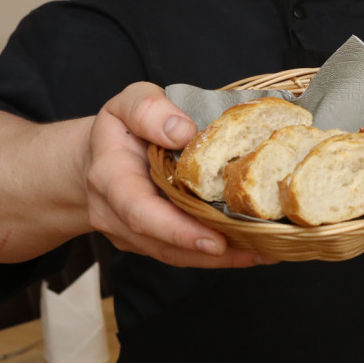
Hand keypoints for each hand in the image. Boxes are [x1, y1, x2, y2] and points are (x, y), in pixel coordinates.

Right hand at [83, 83, 273, 267]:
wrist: (95, 157)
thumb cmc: (119, 129)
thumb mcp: (128, 103)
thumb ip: (148, 110)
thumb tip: (184, 132)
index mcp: (111, 177)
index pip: (140, 212)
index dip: (178, 230)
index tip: (215, 241)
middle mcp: (115, 215)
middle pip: (164, 244)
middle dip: (211, 253)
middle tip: (258, 252)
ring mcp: (130, 234)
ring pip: (176, 256)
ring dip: (222, 259)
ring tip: (268, 252)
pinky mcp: (148, 242)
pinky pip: (181, 254)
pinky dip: (218, 255)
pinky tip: (253, 249)